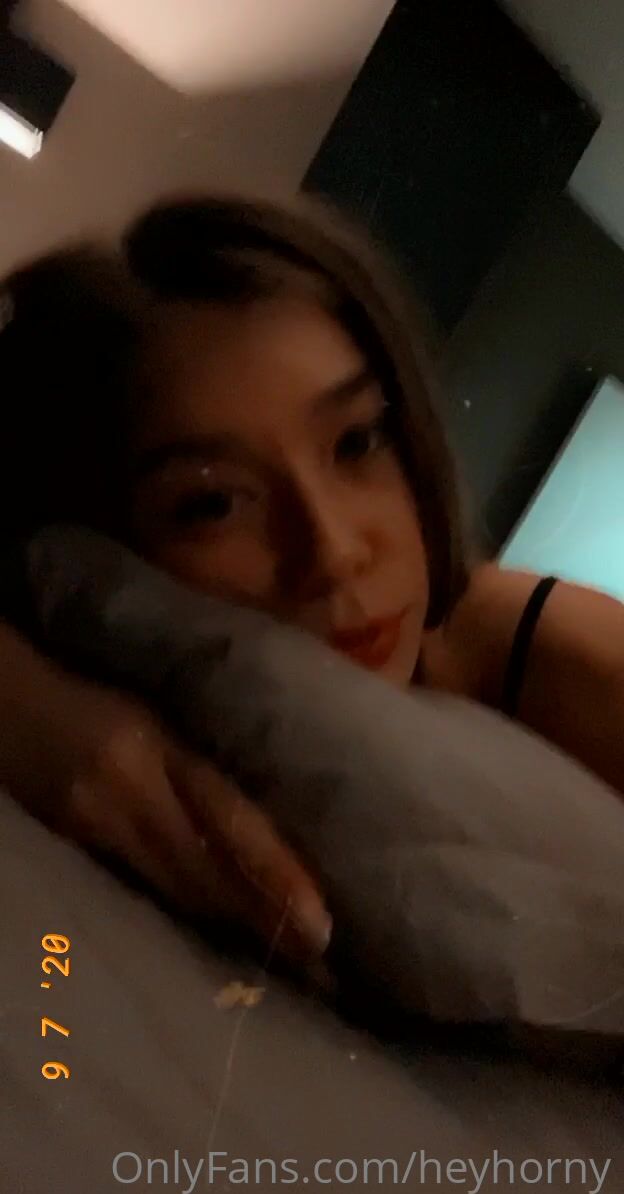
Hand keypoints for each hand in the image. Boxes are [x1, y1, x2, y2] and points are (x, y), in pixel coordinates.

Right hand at [0, 628, 331, 963]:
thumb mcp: (160, 722)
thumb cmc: (99, 705)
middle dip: (265, 920)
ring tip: (286, 963)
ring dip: (232, 929)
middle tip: (320, 966)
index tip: (321, 924)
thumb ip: (203, 773)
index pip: (230, 820)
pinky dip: (187, 917)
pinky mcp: (74, 851)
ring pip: (176, 893)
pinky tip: (220, 939)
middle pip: (206, 875)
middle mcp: (127, 796)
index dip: (277, 875)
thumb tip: (269, 833)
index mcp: (156, 751)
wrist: (12, 710)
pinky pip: (142, 892)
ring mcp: (95, 830)